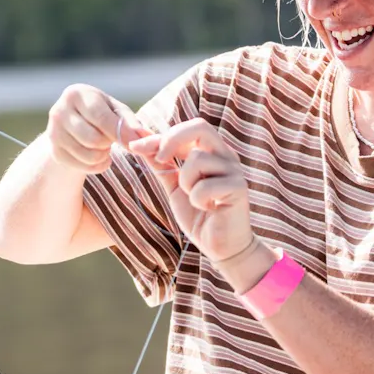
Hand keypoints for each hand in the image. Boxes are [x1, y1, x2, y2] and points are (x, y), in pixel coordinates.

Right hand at [46, 84, 147, 173]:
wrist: (71, 123)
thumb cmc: (99, 112)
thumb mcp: (115, 110)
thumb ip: (129, 122)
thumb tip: (143, 136)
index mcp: (76, 94)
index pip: (101, 118)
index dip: (120, 133)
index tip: (134, 144)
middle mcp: (59, 111)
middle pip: (94, 140)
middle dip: (109, 143)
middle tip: (110, 139)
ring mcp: (53, 133)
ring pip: (89, 156)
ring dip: (103, 155)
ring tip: (103, 146)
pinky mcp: (54, 151)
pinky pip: (83, 167)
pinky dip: (97, 166)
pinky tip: (97, 157)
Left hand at [126, 118, 259, 266]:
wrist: (222, 247)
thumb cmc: (200, 216)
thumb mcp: (175, 187)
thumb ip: (161, 164)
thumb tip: (138, 142)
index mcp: (212, 152)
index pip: (185, 131)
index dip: (157, 137)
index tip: (134, 146)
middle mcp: (225, 156)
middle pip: (199, 127)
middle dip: (172, 140)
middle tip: (159, 160)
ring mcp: (234, 170)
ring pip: (197, 159)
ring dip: (186, 182)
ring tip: (196, 199)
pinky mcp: (238, 188)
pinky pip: (205, 186)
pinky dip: (198, 200)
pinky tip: (209, 209)